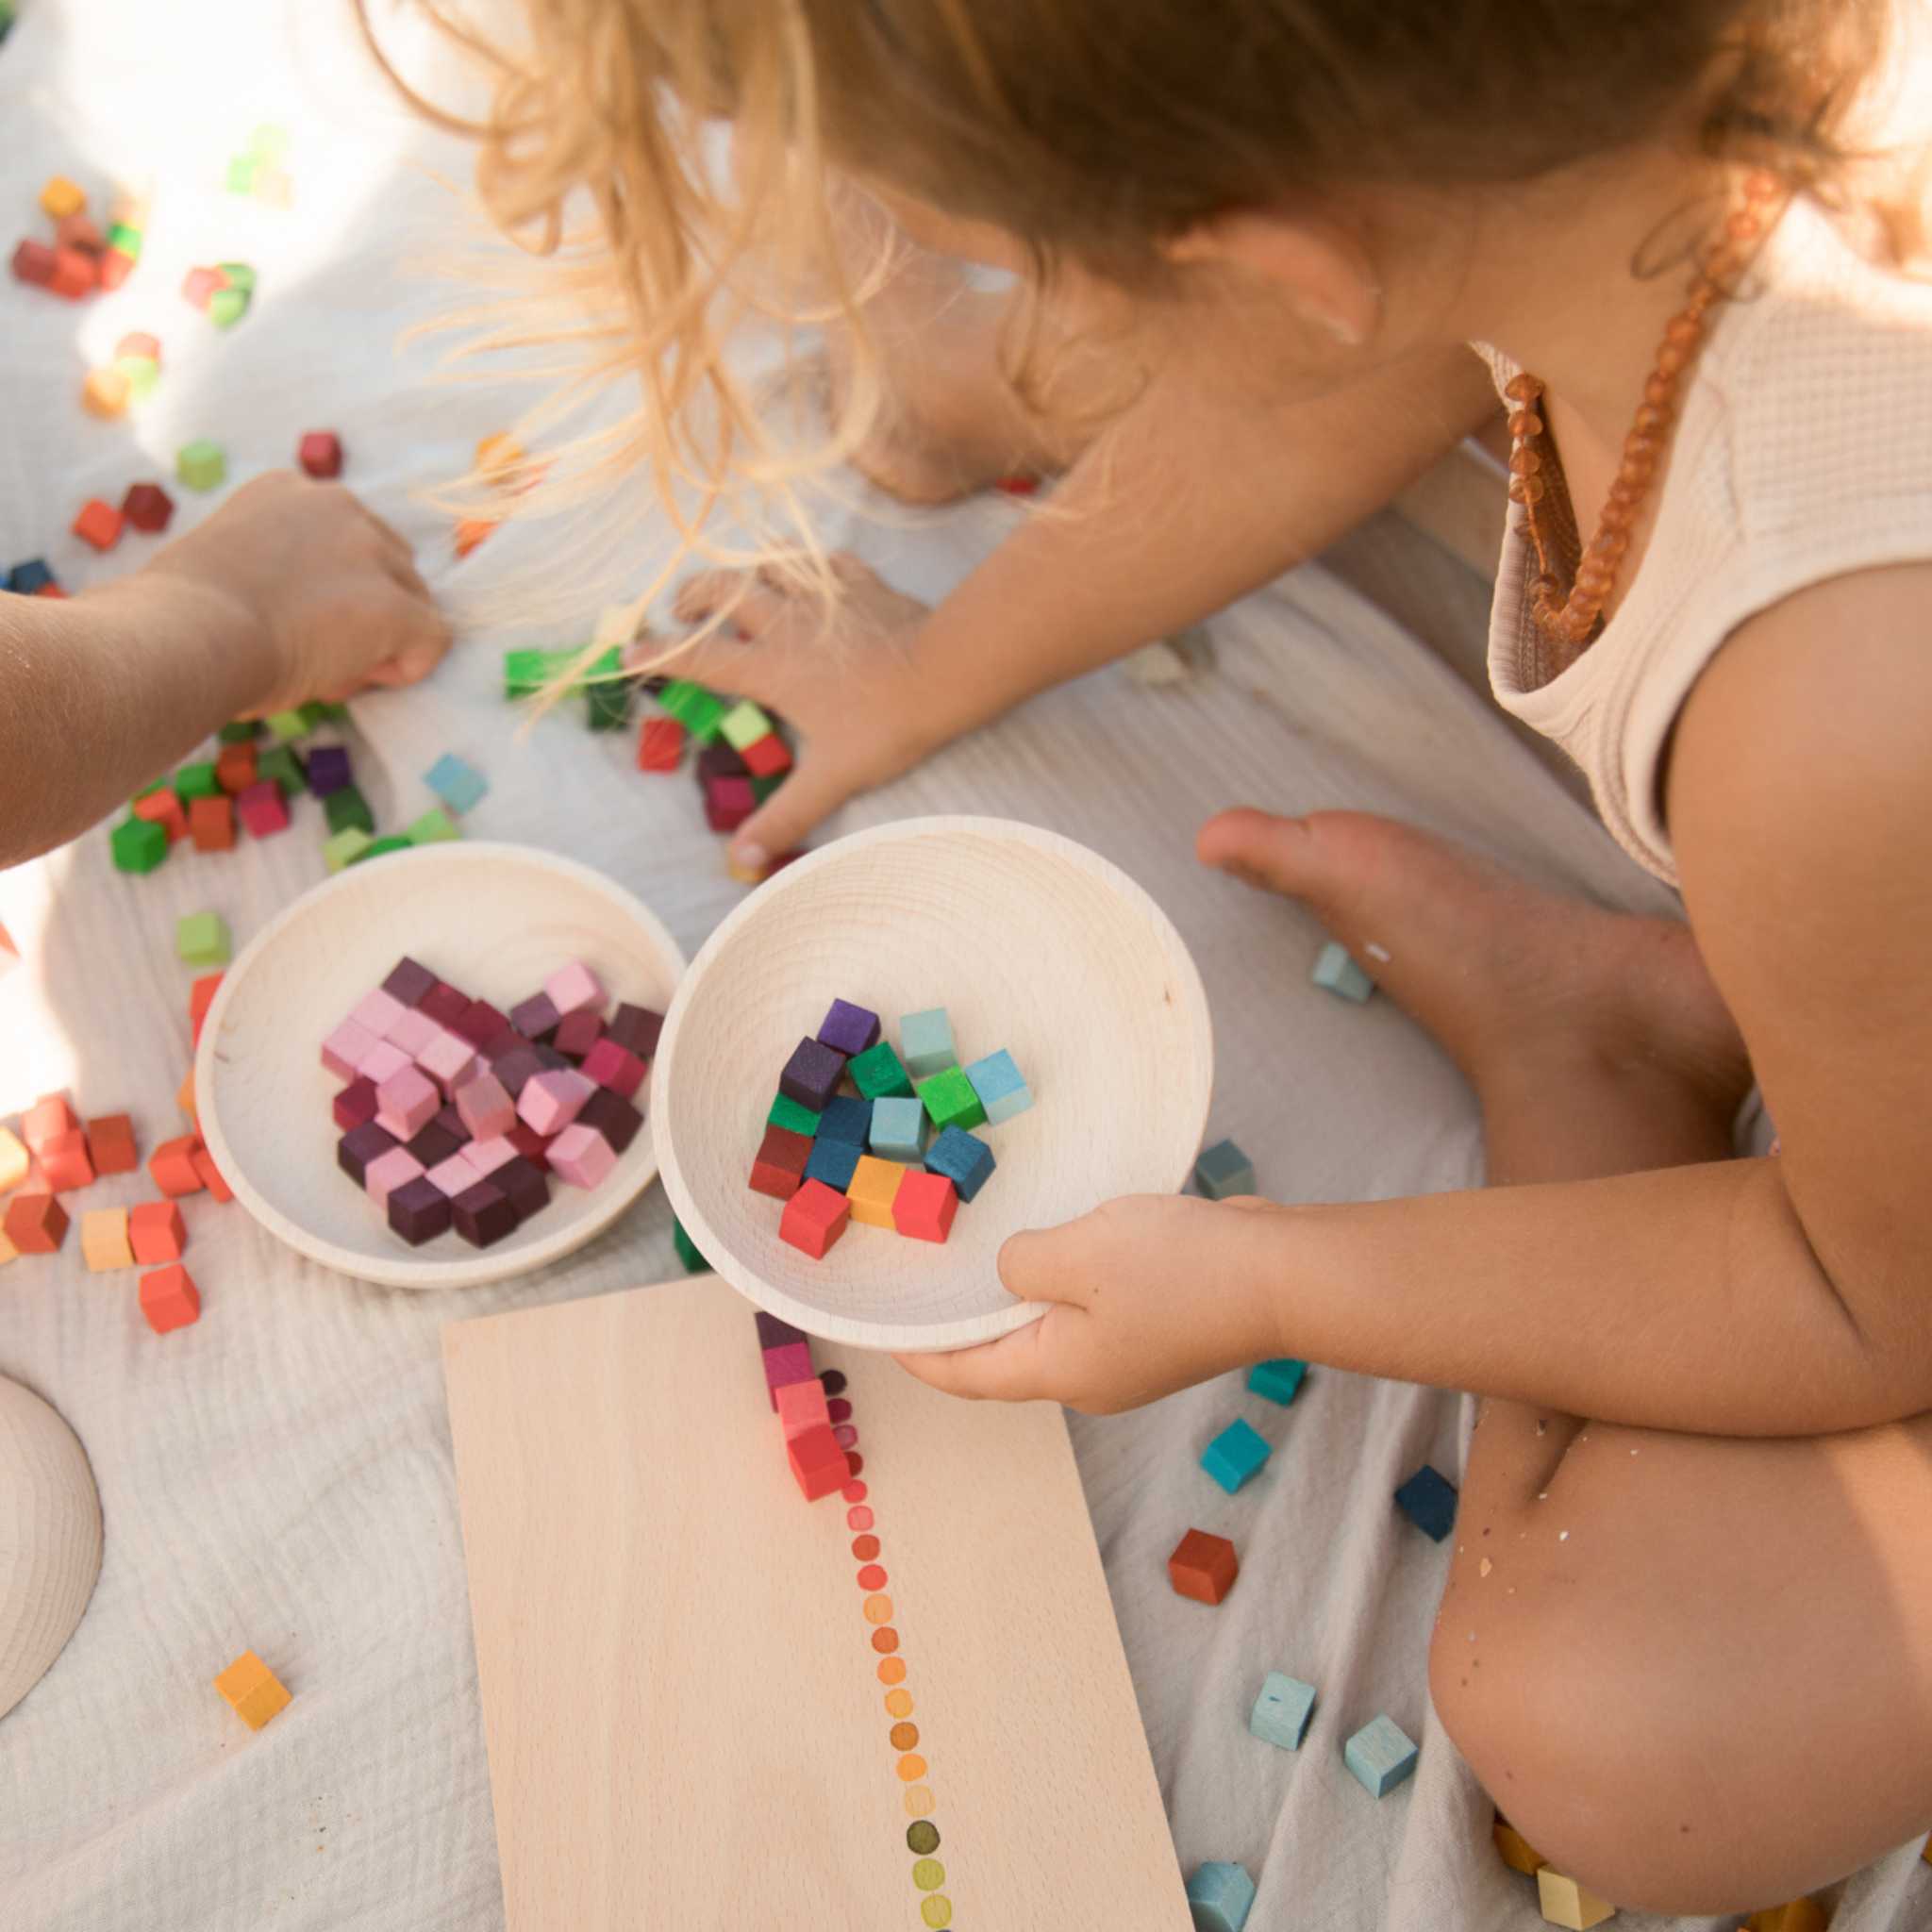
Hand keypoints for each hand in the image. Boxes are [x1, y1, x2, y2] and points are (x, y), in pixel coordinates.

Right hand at [139, 472, 451, 711]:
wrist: (185, 635)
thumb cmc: (181, 616)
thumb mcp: (226, 565)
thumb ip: (274, 568)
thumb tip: (301, 611)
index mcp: (289, 491)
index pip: (345, 539)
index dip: (330, 589)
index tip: (285, 617)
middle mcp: (338, 505)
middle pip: (388, 566)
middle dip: (363, 612)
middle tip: (306, 648)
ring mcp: (371, 553)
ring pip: (412, 602)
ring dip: (380, 641)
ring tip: (317, 665)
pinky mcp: (394, 606)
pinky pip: (432, 641)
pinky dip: (404, 669)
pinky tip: (346, 678)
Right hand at [659, 554, 936, 867]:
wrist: (945, 672)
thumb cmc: (885, 725)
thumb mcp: (832, 778)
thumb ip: (786, 815)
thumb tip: (743, 859)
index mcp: (770, 668)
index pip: (700, 658)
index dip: (659, 656)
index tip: (628, 654)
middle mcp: (786, 623)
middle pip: (723, 590)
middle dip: (694, 595)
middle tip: (683, 608)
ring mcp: (823, 596)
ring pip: (768, 562)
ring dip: (746, 568)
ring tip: (737, 583)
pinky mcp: (860, 582)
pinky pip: (823, 560)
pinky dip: (808, 564)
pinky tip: (811, 575)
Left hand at [895, 1193, 1284, 1411]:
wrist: (1284, 1277)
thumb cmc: (1180, 1271)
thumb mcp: (1079, 1252)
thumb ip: (1022, 1263)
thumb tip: (1012, 1270)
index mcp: (1061, 1372)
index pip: (967, 1377)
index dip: (919, 1356)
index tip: (881, 1333)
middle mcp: (1091, 1377)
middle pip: (1007, 1354)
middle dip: (966, 1321)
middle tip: (928, 1279)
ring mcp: (1130, 1354)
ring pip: (1054, 1324)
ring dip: (1021, 1291)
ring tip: (987, 1248)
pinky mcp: (1161, 1324)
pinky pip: (1095, 1302)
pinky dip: (1069, 1275)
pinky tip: (1066, 1235)